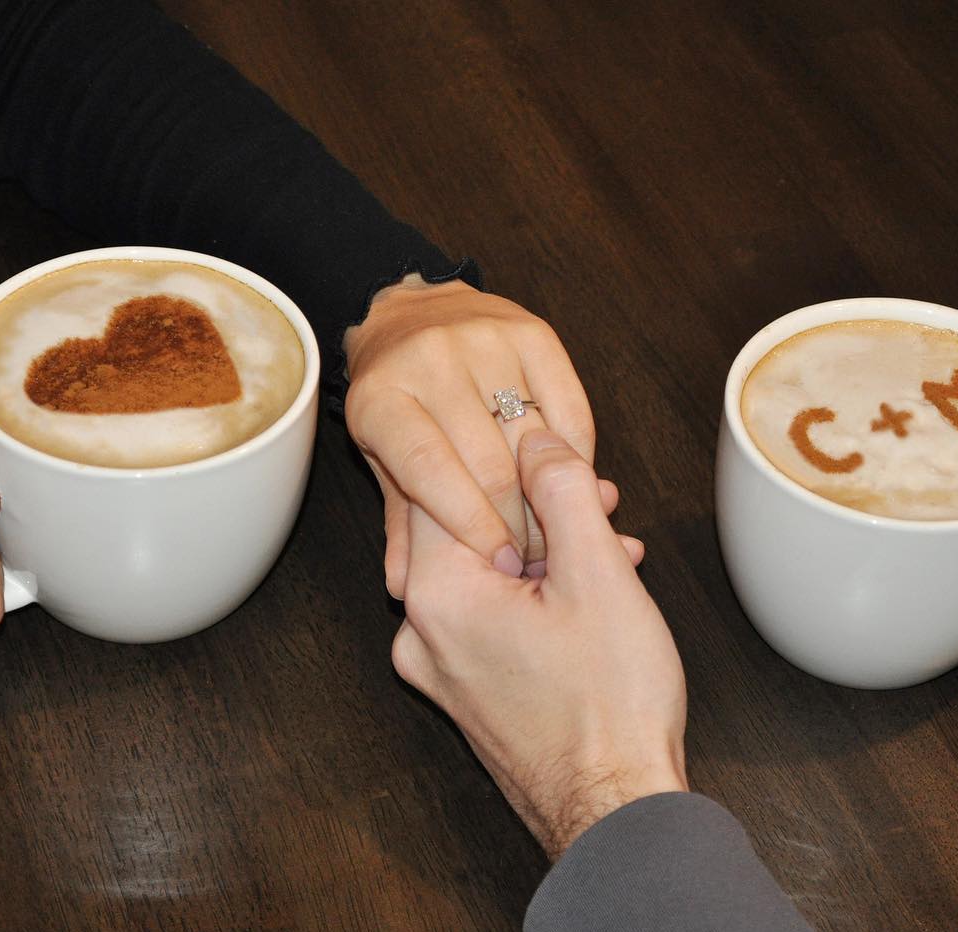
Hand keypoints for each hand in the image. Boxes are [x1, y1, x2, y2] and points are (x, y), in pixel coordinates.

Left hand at [344, 277, 593, 596]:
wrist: (413, 314)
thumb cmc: (399, 403)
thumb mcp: (385, 461)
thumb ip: (404, 524)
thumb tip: (405, 590)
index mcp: (381, 399)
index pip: (429, 467)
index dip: (469, 523)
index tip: (500, 564)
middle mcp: (429, 359)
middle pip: (488, 460)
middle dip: (517, 524)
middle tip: (533, 562)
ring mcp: (483, 339)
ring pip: (533, 441)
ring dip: (552, 499)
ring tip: (558, 536)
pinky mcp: (533, 331)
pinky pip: (570, 410)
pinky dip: (577, 457)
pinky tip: (573, 488)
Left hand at [392, 429, 685, 860]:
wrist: (616, 810)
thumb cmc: (609, 706)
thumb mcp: (597, 572)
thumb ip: (559, 487)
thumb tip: (533, 434)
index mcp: (437, 595)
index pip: (444, 483)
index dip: (508, 455)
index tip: (555, 449)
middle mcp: (421, 631)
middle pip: (467, 528)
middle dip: (536, 503)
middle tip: (597, 497)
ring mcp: (441, 667)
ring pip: (486, 572)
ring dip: (547, 549)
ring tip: (613, 545)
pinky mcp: (467, 690)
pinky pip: (491, 616)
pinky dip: (537, 594)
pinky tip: (595, 591)